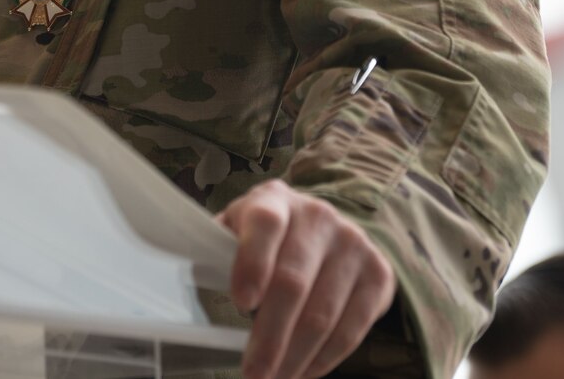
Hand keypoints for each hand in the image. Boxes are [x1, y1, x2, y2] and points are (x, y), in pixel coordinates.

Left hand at [217, 180, 395, 378]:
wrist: (327, 230)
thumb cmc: (268, 239)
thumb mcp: (238, 231)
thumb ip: (216, 250)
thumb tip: (186, 275)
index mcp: (274, 201)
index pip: (265, 224)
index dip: (253, 262)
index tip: (241, 302)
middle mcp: (318, 217)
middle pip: (293, 281)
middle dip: (270, 336)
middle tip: (253, 373)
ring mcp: (353, 244)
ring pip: (323, 313)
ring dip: (296, 356)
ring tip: (275, 378)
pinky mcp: (378, 274)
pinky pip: (352, 328)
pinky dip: (325, 358)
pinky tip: (304, 372)